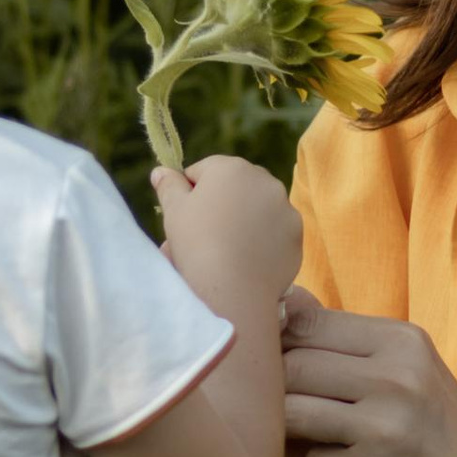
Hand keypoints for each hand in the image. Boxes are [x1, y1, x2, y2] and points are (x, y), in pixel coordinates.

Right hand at [153, 153, 302, 306]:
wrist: (234, 288)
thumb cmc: (197, 244)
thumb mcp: (174, 211)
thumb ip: (168, 185)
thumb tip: (160, 171)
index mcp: (231, 167)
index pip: (204, 170)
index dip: (191, 193)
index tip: (186, 217)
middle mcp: (263, 179)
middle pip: (235, 186)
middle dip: (222, 203)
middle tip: (206, 234)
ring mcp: (284, 206)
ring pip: (257, 207)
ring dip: (244, 219)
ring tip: (228, 248)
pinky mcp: (296, 232)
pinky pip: (275, 230)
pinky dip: (263, 239)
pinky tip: (248, 258)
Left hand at [279, 292, 456, 456]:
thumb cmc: (435, 429)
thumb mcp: (408, 369)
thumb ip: (347, 341)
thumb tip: (281, 301)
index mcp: (402, 341)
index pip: (308, 322)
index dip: (276, 342)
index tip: (271, 362)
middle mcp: (396, 378)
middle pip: (292, 365)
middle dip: (270, 386)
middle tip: (270, 402)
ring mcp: (382, 428)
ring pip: (288, 411)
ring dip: (278, 425)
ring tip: (287, 429)